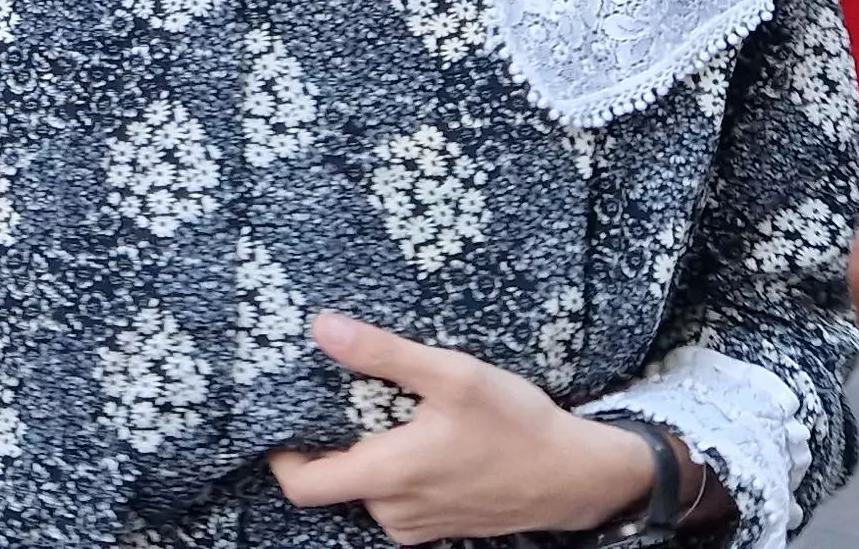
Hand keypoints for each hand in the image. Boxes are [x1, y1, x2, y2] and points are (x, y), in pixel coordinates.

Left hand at [265, 314, 652, 543]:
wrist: (575, 476)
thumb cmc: (518, 426)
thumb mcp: (453, 375)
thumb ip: (384, 354)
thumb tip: (324, 329)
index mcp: (389, 476)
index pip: (303, 485)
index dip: (283, 456)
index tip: (287, 420)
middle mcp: (395, 512)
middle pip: (335, 482)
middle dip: (337, 442)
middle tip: (353, 400)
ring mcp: (417, 526)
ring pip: (368, 491)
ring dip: (372, 456)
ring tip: (397, 416)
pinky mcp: (439, 529)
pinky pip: (397, 501)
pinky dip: (398, 473)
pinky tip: (425, 440)